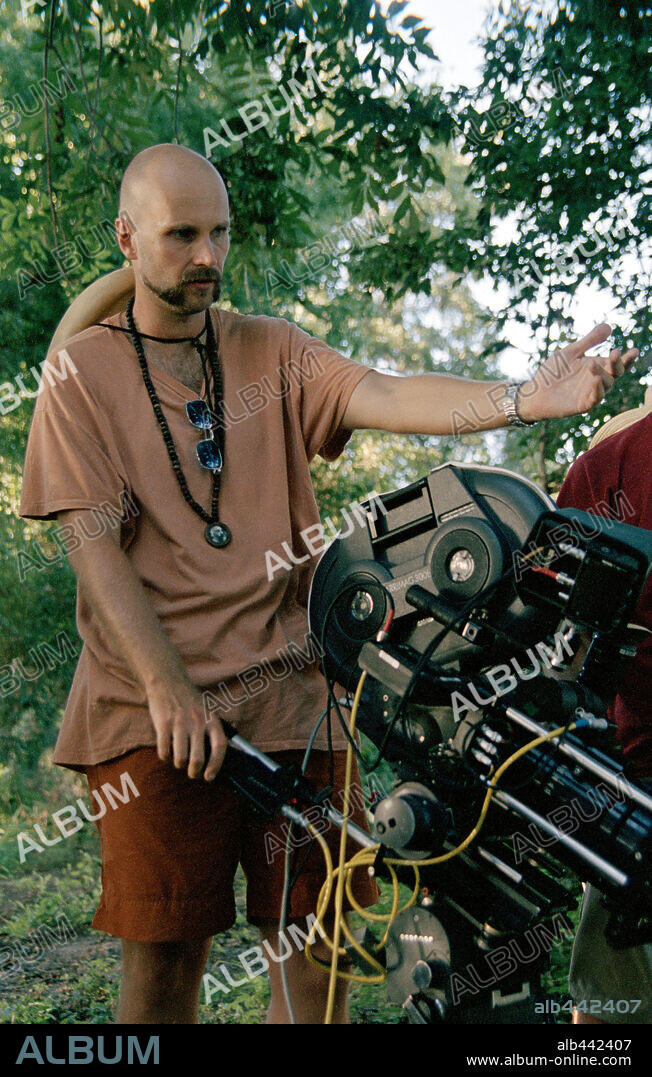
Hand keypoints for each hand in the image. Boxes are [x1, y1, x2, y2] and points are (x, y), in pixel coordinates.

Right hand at [146, 677, 227, 780]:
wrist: (168, 681)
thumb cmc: (189, 700)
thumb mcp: (208, 711)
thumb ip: (213, 730)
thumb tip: (222, 755)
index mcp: (211, 719)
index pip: (219, 747)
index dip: (216, 765)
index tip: (209, 777)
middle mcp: (197, 722)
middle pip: (198, 759)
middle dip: (194, 772)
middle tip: (192, 773)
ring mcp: (180, 723)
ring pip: (180, 758)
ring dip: (179, 764)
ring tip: (179, 761)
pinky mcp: (163, 724)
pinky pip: (164, 751)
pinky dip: (165, 757)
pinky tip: (166, 753)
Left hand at [517, 323, 637, 421]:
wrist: (535, 391)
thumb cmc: (552, 372)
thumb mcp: (571, 352)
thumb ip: (590, 341)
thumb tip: (610, 327)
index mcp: (597, 367)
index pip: (617, 363)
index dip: (627, 358)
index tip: (633, 350)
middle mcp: (598, 380)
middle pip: (616, 373)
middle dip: (619, 364)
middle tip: (616, 353)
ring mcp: (591, 393)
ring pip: (606, 384)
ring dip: (602, 373)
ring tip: (591, 364)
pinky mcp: (583, 405)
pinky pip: (595, 398)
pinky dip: (597, 389)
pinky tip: (596, 380)